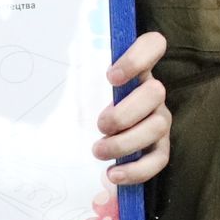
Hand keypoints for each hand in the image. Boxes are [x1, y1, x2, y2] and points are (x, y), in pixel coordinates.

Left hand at [95, 30, 170, 185]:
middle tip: (100, 125)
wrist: (105, 143)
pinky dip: (136, 170)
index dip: (138, 57)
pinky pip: (158, 160)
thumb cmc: (95, 110)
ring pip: (156, 127)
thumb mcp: (88, 91)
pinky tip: (113, 174)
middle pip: (156, 92)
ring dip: (124, 142)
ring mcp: (161, 121)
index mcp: (137, 72)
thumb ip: (82, 82)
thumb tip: (58, 82)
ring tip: (98, 150)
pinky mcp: (161, 149)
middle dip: (124, 112)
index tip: (111, 77)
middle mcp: (154, 94)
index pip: (153, 45)